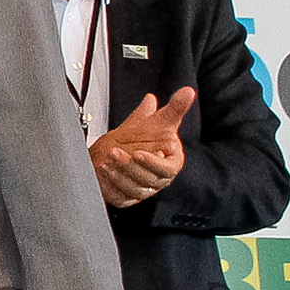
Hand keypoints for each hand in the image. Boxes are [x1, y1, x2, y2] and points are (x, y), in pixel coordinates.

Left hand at [89, 89, 192, 207]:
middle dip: (129, 165)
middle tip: (114, 152)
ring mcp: (144, 190)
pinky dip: (111, 187)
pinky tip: (102, 174)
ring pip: (134, 189)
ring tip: (106, 160)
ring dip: (118, 175)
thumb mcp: (156, 121)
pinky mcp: (128, 198)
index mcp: (170, 163)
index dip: (151, 162)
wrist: (114, 149)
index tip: (137, 152)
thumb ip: (174, 108)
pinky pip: (121, 198)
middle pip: (148, 179)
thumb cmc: (140, 137)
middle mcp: (158, 179)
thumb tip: (187, 91)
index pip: (166, 168)